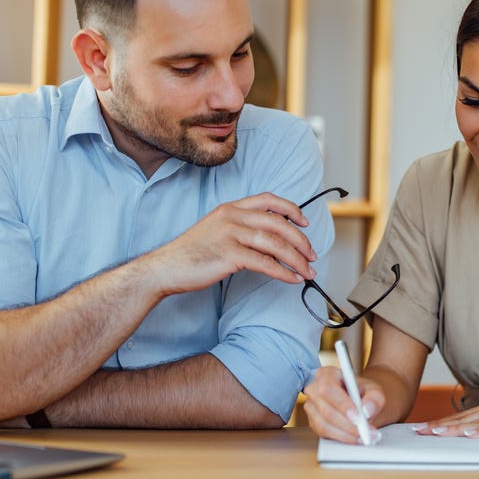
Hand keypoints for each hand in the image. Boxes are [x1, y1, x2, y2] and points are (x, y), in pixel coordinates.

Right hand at [147, 193, 318, 293]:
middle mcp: (232, 217)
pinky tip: (292, 279)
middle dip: (300, 240)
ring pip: (275, 244)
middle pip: (278, 223)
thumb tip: (271, 238)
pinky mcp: (230, 255)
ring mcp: (231, 235)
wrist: (166, 268)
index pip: (269, 200)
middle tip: (312, 255)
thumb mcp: (216, 229)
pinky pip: (265, 263)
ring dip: (296, 259)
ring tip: (307, 271)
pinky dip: (283, 272)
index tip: (304, 222)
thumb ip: (240, 227)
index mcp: (230, 208)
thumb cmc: (192, 253)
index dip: (291, 209)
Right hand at [303, 366, 383, 444]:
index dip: (342, 404)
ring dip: (347, 434)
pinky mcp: (313, 422)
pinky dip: (342, 438)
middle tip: (367, 431)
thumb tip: (367, 411)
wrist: (358, 400)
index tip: (358, 417)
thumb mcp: (374, 390)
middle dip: (348, 424)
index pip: (329, 388)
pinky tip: (356, 438)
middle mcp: (314, 389)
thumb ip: (374, 398)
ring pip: (324, 425)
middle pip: (326, 410)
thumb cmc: (362, 392)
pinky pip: (324, 434)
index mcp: (326, 374)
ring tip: (366, 437)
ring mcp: (311, 407)